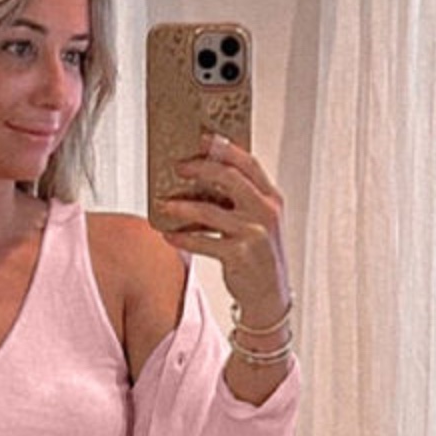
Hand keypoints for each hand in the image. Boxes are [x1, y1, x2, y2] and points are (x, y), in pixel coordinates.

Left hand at [157, 132, 289, 322]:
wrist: (270, 298)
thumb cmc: (259, 257)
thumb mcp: (259, 222)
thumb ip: (243, 199)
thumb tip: (206, 175)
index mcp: (271, 198)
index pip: (248, 162)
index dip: (223, 147)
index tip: (201, 138)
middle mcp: (265, 212)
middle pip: (229, 177)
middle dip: (199, 168)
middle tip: (177, 167)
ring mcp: (253, 233)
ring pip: (210, 211)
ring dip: (182, 206)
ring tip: (163, 204)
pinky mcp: (239, 256)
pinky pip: (203, 242)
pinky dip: (183, 238)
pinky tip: (168, 236)